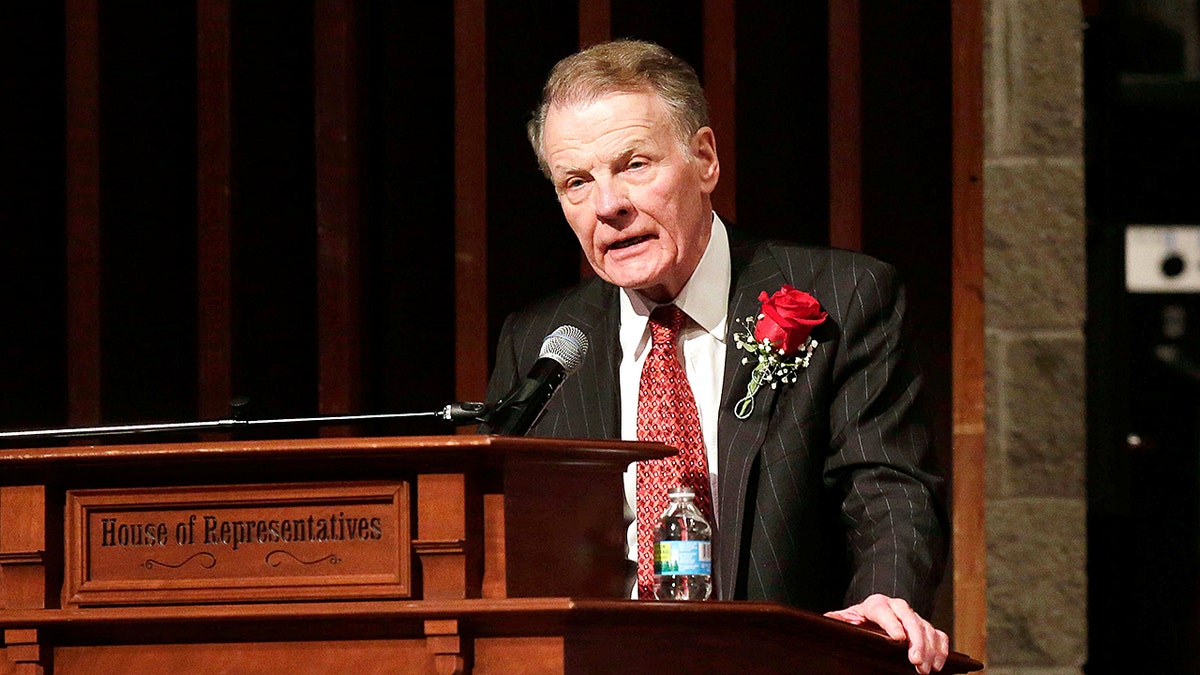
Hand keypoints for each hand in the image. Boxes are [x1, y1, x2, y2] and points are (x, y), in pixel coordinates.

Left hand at [825, 594, 948, 673]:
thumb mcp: (845, 620)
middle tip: (916, 661)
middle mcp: (897, 606)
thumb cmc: (857, 621)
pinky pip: (938, 634)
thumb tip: (825, 622)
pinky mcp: (925, 627)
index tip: (898, 639)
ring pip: (926, 627)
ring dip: (930, 648)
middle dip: (916, 640)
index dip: (891, 623)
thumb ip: (837, 621)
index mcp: (875, 604)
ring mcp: (913, 616)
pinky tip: (938, 664)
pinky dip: (941, 648)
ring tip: (926, 669)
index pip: (882, 610)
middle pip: (910, 618)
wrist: (872, 614)